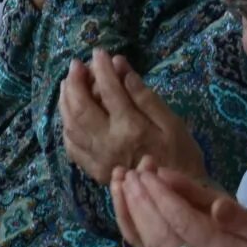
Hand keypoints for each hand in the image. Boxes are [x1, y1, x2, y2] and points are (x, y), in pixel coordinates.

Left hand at [60, 49, 206, 185]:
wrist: (174, 192)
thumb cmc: (180, 155)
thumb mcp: (172, 123)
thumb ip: (145, 96)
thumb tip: (122, 70)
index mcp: (131, 127)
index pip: (109, 90)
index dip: (102, 69)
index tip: (99, 53)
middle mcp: (107, 141)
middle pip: (80, 106)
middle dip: (75, 81)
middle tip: (76, 65)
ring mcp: (96, 157)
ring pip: (70, 124)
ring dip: (65, 100)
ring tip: (67, 83)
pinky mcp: (92, 169)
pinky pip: (71, 145)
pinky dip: (67, 125)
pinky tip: (69, 115)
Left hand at [111, 162, 246, 246]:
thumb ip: (242, 220)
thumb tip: (215, 203)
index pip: (182, 220)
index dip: (163, 194)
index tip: (148, 170)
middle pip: (158, 230)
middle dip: (141, 198)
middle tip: (130, 171)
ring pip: (147, 243)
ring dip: (129, 211)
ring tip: (119, 183)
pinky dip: (133, 229)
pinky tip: (126, 209)